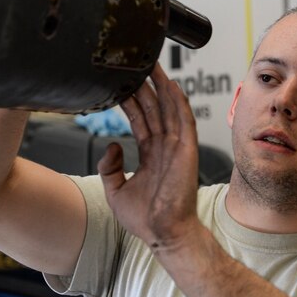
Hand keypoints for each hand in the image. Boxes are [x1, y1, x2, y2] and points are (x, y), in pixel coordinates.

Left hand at [98, 63, 200, 250]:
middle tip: (136, 62)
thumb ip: (110, 167)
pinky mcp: (187, 150)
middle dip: (145, 84)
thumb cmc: (146, 218)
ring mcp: (177, 147)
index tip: (122, 81)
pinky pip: (183, 120)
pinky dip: (178, 102)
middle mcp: (165, 146)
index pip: (141, 118)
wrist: (164, 234)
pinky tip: (171, 85)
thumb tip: (110, 145)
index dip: (132, 99)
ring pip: (168, 108)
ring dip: (161, 85)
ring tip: (151, 63)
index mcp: (152, 153)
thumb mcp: (116, 191)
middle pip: (154, 107)